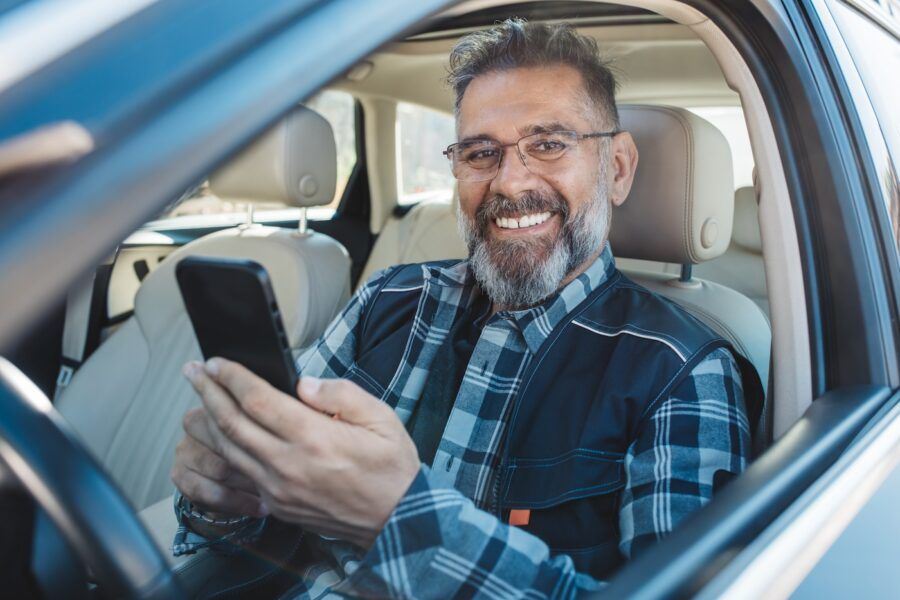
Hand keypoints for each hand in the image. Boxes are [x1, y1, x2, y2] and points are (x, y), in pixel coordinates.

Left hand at [182, 358, 420, 548]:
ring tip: (198, 398)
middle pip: (231, 423)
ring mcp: (278, 489)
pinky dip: (223, 451)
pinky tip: (219, 436)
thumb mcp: (381, 418)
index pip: (257, 400)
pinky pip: (240, 474)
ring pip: (228, 450)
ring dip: (207, 420)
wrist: (396, 519)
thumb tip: (303, 383)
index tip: (216, 361)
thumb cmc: (390, 467)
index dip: (232, 377)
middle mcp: (289, 464)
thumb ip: (341, 394)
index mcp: (315, 437)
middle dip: (208, 392)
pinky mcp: (277, 506)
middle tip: (193, 371)